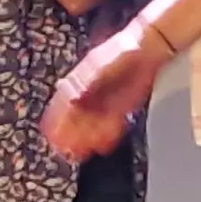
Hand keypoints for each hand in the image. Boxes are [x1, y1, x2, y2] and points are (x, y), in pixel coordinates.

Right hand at [43, 25, 168, 160]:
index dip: (56, 121)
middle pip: (76, 118)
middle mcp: (89, 92)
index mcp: (78, 80)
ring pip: (92, 123)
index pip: (62, 104)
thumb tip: (70, 101)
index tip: (53, 136)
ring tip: (84, 152)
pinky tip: (104, 144)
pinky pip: (111, 123)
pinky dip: (107, 134)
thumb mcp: (100, 68)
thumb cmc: (121, 53)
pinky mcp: (120, 106)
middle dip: (71, 135)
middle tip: (68, 151)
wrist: (148, 49)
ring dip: (88, 138)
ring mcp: (104, 100)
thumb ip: (85, 85)